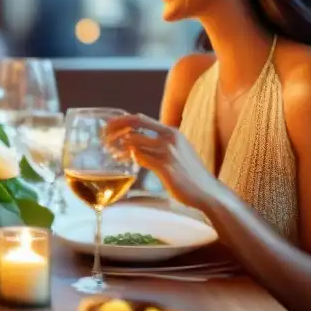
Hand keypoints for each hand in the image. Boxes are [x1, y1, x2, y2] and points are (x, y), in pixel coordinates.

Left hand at [103, 113, 218, 209]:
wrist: (208, 193)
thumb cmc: (191, 175)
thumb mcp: (177, 153)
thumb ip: (159, 146)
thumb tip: (136, 146)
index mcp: (172, 132)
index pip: (141, 118)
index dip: (122, 120)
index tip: (108, 124)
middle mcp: (170, 138)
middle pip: (135, 123)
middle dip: (115, 127)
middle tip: (102, 135)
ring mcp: (168, 152)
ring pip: (134, 141)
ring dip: (118, 146)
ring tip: (109, 151)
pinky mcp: (165, 167)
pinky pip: (140, 158)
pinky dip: (127, 158)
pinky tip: (120, 162)